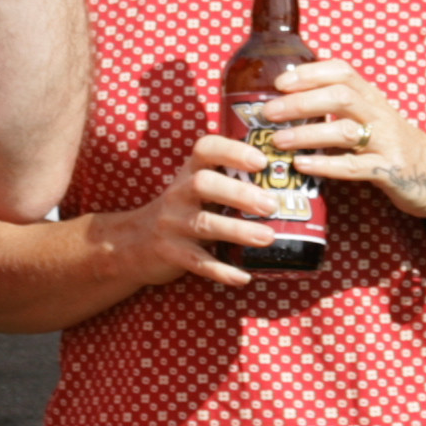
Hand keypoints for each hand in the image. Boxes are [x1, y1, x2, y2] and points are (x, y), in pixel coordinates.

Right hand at [143, 136, 324, 289]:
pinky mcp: (171, 253)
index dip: (233, 151)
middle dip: (239, 193)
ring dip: (237, 231)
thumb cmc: (183, 209)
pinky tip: (243, 277)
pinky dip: (221, 270)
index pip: (206, 149)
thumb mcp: (198, 186)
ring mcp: (172, 223)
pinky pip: (197, 262)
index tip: (261, 160)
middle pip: (204, 184)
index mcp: (190, 171)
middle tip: (272, 204)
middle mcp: (179, 193)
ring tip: (268, 237)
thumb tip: (290, 176)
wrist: (135, 242)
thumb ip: (231, 178)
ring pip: (204, 224)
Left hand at [245, 59, 425, 221]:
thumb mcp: (373, 118)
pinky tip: (302, 165)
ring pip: (345, 130)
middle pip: (339, 96)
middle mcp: (379, 113)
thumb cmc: (396, 145)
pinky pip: (355, 167)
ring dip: (307, 133)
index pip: (341, 71)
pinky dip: (327, 165)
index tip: (280, 82)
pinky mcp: (390, 170)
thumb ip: (343, 108)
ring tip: (277, 140)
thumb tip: (291, 102)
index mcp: (372, 97)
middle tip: (269, 112)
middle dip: (301, 101)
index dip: (310, 73)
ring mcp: (386, 142)